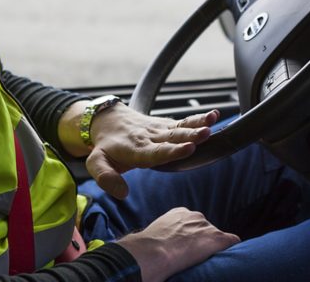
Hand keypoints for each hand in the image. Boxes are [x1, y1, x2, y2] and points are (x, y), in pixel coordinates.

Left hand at [86, 103, 218, 198]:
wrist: (109, 120)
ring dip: (197, 124)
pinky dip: (198, 118)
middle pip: (172, 137)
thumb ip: (106, 178)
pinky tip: (213, 115)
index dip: (173, 151)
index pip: (156, 152)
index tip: (189, 148)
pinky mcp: (166, 124)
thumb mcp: (96, 163)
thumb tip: (123, 193)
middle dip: (190, 136)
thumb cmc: (106, 146)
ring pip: (179, 127)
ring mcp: (159, 130)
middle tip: (206, 133)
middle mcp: (150, 138)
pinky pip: (183, 122)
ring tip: (212, 121)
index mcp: (135, 150)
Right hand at [117, 207, 239, 281]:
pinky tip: (230, 256)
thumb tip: (157, 248)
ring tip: (207, 261)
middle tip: (194, 258)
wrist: (152, 252)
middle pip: (206, 229)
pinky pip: (231, 240)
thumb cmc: (147, 248)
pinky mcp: (216, 238)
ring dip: (213, 248)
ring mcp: (206, 226)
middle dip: (202, 241)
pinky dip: (231, 248)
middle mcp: (195, 216)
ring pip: (217, 237)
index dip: (191, 237)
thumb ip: (162, 235)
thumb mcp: (154, 234)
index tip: (187, 249)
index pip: (192, 223)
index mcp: (179, 213)